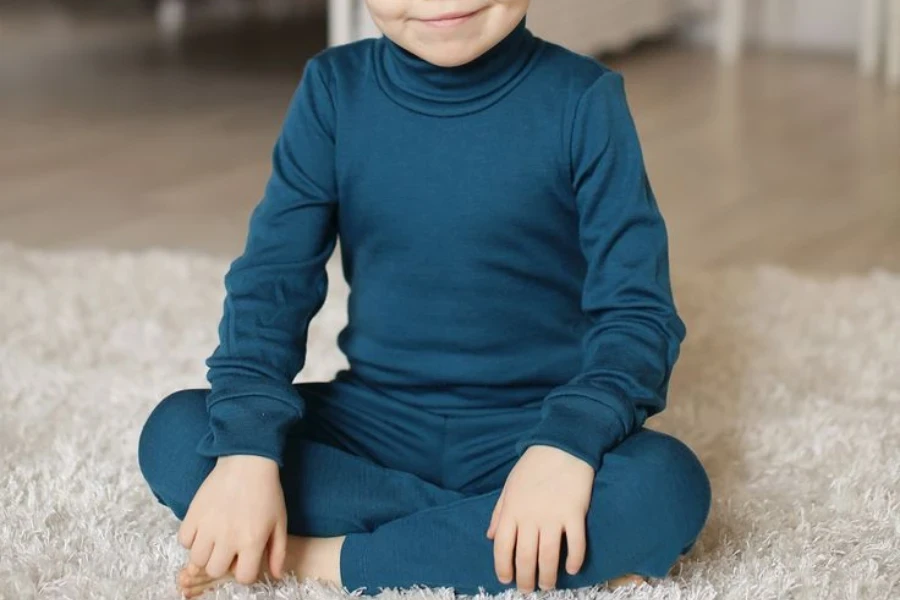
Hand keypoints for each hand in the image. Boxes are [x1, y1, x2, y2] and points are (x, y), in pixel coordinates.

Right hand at [177, 455, 287, 583]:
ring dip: (206, 554)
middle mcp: (227, 538)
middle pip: (216, 571)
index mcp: (252, 541)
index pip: (243, 577)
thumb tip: (276, 575)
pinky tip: (203, 529)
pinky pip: (183, 541)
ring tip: (215, 540)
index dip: (245, 570)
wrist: (247, 461)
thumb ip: (278, 552)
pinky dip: (191, 540)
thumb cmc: (267, 492)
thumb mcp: (279, 522)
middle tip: (229, 548)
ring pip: (197, 560)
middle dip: (223, 564)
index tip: (246, 558)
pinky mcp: (192, 514)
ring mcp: (207, 527)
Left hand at [487, 445, 593, 591]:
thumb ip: (499, 512)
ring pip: (549, 556)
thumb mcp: (509, 486)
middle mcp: (530, 516)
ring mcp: (553, 516)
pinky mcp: (575, 514)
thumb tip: (489, 536)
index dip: (502, 567)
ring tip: (548, 585)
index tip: (506, 579)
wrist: (562, 446)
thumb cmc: (533, 466)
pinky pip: (576, 544)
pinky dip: (574, 559)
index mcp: (511, 509)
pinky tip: (572, 568)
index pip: (501, 546)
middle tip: (528, 589)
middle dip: (525, 578)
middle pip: (525, 557)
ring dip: (548, 575)